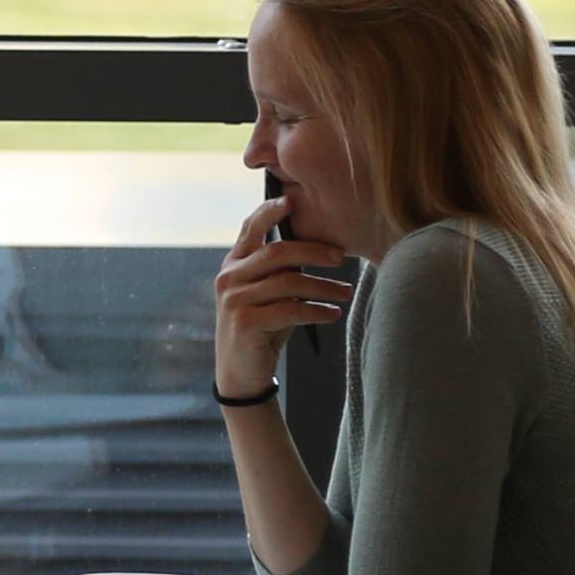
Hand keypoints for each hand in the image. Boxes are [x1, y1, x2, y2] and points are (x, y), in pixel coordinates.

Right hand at [214, 196, 352, 402]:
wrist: (241, 373)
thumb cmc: (262, 328)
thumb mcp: (268, 295)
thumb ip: (280, 272)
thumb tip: (320, 249)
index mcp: (233, 264)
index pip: (250, 229)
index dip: (270, 211)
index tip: (292, 201)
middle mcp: (229, 278)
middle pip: (277, 253)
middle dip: (313, 252)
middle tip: (341, 257)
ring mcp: (235, 300)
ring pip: (288, 283)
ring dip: (323, 287)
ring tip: (345, 293)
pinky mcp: (246, 322)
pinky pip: (290, 310)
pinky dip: (316, 311)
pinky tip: (332, 314)